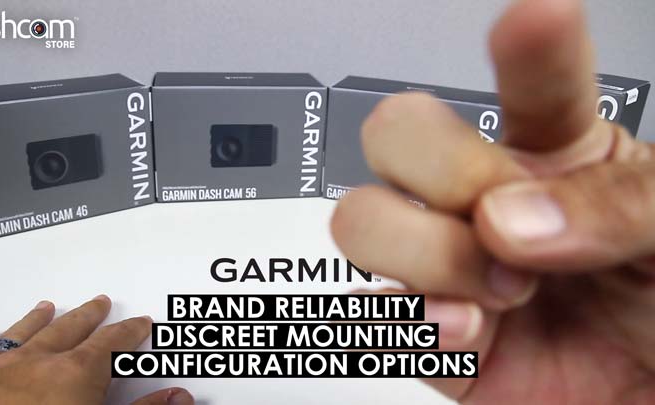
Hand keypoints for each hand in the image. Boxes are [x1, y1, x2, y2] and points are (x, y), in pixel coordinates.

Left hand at [0, 296, 193, 404]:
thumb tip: (178, 397)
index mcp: (74, 374)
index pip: (111, 344)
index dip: (129, 332)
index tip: (140, 322)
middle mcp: (34, 362)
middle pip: (68, 331)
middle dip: (87, 317)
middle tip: (100, 302)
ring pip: (20, 336)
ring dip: (36, 320)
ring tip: (46, 306)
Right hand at [331, 0, 654, 402]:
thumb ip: (614, 207)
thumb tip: (508, 217)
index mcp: (558, 157)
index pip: (535, 82)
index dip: (528, 47)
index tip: (536, 19)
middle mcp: (485, 200)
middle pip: (397, 132)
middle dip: (443, 170)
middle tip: (504, 221)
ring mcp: (447, 265)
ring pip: (361, 219)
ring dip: (429, 255)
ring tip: (502, 293)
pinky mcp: (428, 334)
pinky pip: (374, 313)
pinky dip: (417, 325)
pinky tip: (470, 332)